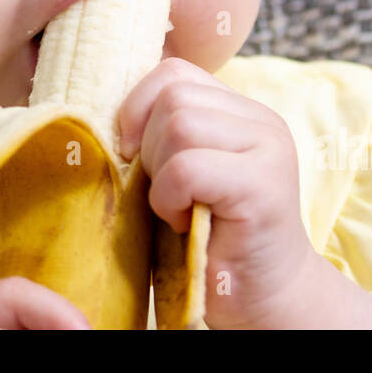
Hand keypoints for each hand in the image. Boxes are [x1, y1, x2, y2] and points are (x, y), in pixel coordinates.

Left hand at [118, 57, 314, 328]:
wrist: (264, 300)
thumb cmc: (210, 239)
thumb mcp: (183, 173)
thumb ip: (163, 133)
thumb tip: (103, 109)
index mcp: (242, 111)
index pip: (174, 72)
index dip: (138, 107)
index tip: (133, 154)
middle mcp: (261, 121)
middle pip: (173, 96)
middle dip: (149, 146)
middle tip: (164, 192)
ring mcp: (268, 150)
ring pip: (179, 125)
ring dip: (160, 175)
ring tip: (177, 208)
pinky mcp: (261, 187)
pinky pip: (186, 168)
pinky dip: (168, 199)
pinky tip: (183, 224)